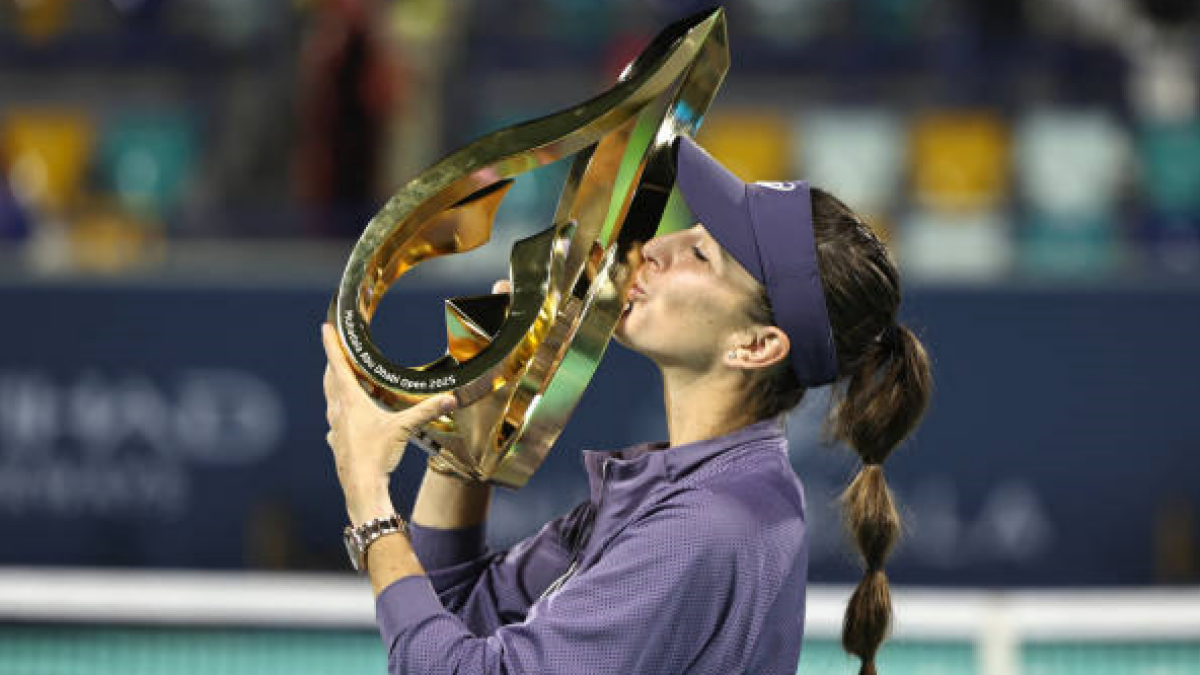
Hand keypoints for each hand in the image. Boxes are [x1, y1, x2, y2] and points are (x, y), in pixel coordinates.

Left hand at [321, 323, 456, 523]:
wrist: (361, 487)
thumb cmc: (377, 455)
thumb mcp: (404, 429)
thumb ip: (427, 410)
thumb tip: (450, 397)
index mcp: (351, 401)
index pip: (338, 365)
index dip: (331, 344)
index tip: (325, 327)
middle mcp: (339, 411)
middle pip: (331, 379)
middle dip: (334, 361)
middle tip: (339, 348)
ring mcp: (335, 428)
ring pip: (332, 399)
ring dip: (336, 385)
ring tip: (345, 378)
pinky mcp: (337, 442)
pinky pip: (336, 418)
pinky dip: (341, 409)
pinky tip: (348, 416)